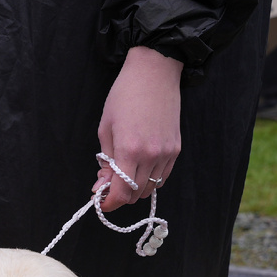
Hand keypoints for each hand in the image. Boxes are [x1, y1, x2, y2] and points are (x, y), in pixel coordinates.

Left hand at [92, 46, 182, 211]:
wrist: (154, 73)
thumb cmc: (123, 97)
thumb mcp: (105, 129)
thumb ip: (105, 162)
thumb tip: (101, 187)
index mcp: (130, 150)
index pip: (121, 193)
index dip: (109, 203)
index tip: (100, 202)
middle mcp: (152, 155)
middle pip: (135, 194)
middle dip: (119, 195)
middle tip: (107, 184)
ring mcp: (167, 153)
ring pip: (150, 188)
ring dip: (134, 188)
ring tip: (122, 173)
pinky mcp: (176, 148)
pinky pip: (162, 176)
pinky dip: (149, 179)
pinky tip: (138, 168)